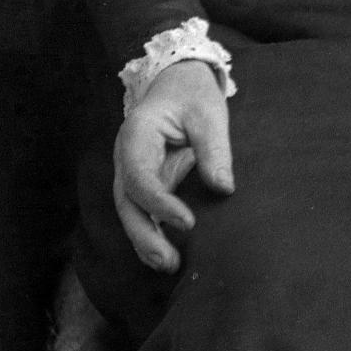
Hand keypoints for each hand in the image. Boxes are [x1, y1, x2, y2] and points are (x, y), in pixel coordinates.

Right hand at [115, 60, 234, 271]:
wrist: (177, 83)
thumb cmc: (192, 95)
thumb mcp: (208, 113)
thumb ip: (214, 149)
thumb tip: (223, 187)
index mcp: (136, 137)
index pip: (139, 178)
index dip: (160, 203)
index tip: (188, 222)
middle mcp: (126, 159)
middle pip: (127, 204)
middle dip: (145, 235)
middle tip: (169, 261)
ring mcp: (132, 173)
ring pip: (131, 213)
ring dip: (146, 242)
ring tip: (170, 267)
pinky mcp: (145, 183)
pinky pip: (143, 212)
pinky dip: (152, 235)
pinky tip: (168, 257)